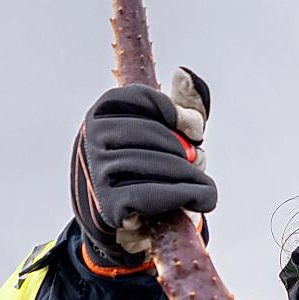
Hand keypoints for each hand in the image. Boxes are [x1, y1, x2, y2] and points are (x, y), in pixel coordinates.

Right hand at [71, 67, 214, 270]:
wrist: (119, 225)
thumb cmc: (145, 172)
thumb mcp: (163, 134)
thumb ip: (180, 105)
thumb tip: (184, 73)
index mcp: (102, 113)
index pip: (143, 99)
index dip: (176, 114)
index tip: (196, 133)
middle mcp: (92, 138)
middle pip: (152, 134)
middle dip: (185, 152)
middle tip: (201, 164)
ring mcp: (96, 171)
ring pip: (154, 165)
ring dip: (191, 177)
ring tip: (206, 187)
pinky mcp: (107, 205)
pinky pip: (153, 195)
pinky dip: (185, 196)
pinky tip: (202, 200)